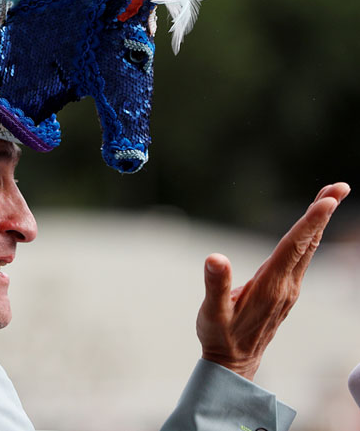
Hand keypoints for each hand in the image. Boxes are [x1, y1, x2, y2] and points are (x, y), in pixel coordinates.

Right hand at [196, 182, 349, 380]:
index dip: (310, 222)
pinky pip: (302, 257)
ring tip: (328, 197)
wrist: (234, 363)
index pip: (294, 247)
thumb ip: (215, 285)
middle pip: (309, 243)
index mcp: (271, 287)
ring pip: (308, 248)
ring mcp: (290, 289)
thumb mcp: (211, 313)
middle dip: (323, 213)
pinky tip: (310, 228)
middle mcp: (287, 286)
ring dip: (319, 222)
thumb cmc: (219, 336)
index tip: (327, 200)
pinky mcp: (286, 291)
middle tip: (338, 186)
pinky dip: (309, 236)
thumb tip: (216, 257)